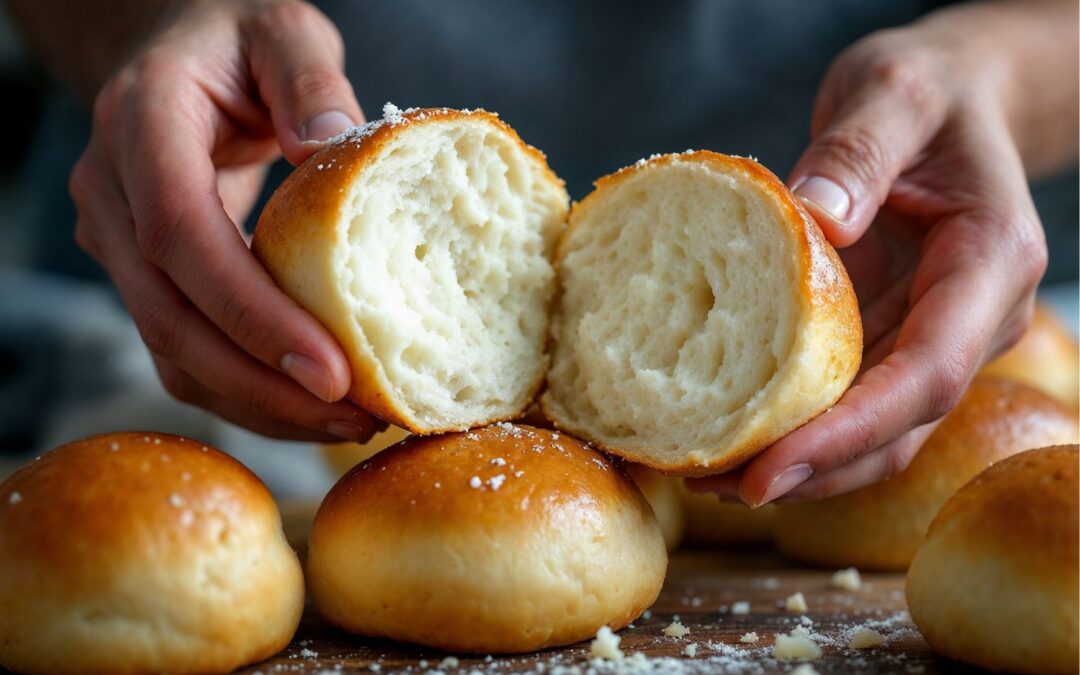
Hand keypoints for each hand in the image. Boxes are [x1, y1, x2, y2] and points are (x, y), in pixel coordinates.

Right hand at [69, 0, 381, 441]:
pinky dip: (244, 390)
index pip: (181, 235)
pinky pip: (184, 351)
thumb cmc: (237, 39)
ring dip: (258, 403)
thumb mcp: (282, 30)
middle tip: (354, 416)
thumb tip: (332, 146)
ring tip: (347, 422)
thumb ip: (307, 77)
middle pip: (171, 315)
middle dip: (262, 383)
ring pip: (172, 350)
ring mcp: (117, 241)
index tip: (331, 369)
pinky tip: (309, 405)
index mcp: (141, 124)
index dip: (251, 313)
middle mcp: (111, 192)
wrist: (175, 52)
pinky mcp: (143, 276)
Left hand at [691, 18, 1049, 502]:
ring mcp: (932, 334)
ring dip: (798, 465)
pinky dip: (793, 428)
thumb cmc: (926, 91)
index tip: (770, 468)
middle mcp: (971, 317)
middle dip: (812, 469)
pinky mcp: (890, 336)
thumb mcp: (894, 91)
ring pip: (876, 431)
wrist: (951, 99)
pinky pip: (847, 400)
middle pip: (899, 425)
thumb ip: (860, 148)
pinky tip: (727, 433)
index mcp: (988, 263)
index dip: (849, 433)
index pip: (927, 374)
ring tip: (707, 476)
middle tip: (715, 486)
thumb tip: (814, 219)